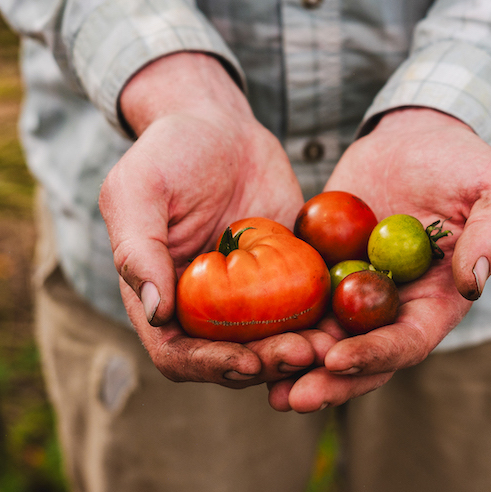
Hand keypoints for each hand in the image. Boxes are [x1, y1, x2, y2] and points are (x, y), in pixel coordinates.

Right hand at [99, 52, 318, 385]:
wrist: (222, 126)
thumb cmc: (168, 152)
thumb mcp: (138, 190)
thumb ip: (137, 248)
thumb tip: (156, 311)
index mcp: (162, 298)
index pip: (178, 353)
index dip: (210, 365)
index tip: (247, 362)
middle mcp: (205, 309)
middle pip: (235, 358)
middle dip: (268, 364)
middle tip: (304, 354)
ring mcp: (250, 298)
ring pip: (276, 343)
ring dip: (303, 352)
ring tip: (331, 347)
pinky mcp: (288, 278)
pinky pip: (309, 309)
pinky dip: (329, 320)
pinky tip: (353, 320)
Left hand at [267, 107, 490, 411]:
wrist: (417, 134)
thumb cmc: (468, 162)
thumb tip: (473, 283)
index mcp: (439, 302)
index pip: (407, 343)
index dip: (375, 357)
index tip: (338, 359)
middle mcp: (396, 309)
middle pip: (361, 358)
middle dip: (328, 380)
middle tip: (289, 396)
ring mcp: (356, 294)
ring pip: (323, 340)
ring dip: (294, 365)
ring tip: (256, 378)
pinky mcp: (322, 272)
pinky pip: (296, 304)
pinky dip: (273, 323)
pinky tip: (240, 335)